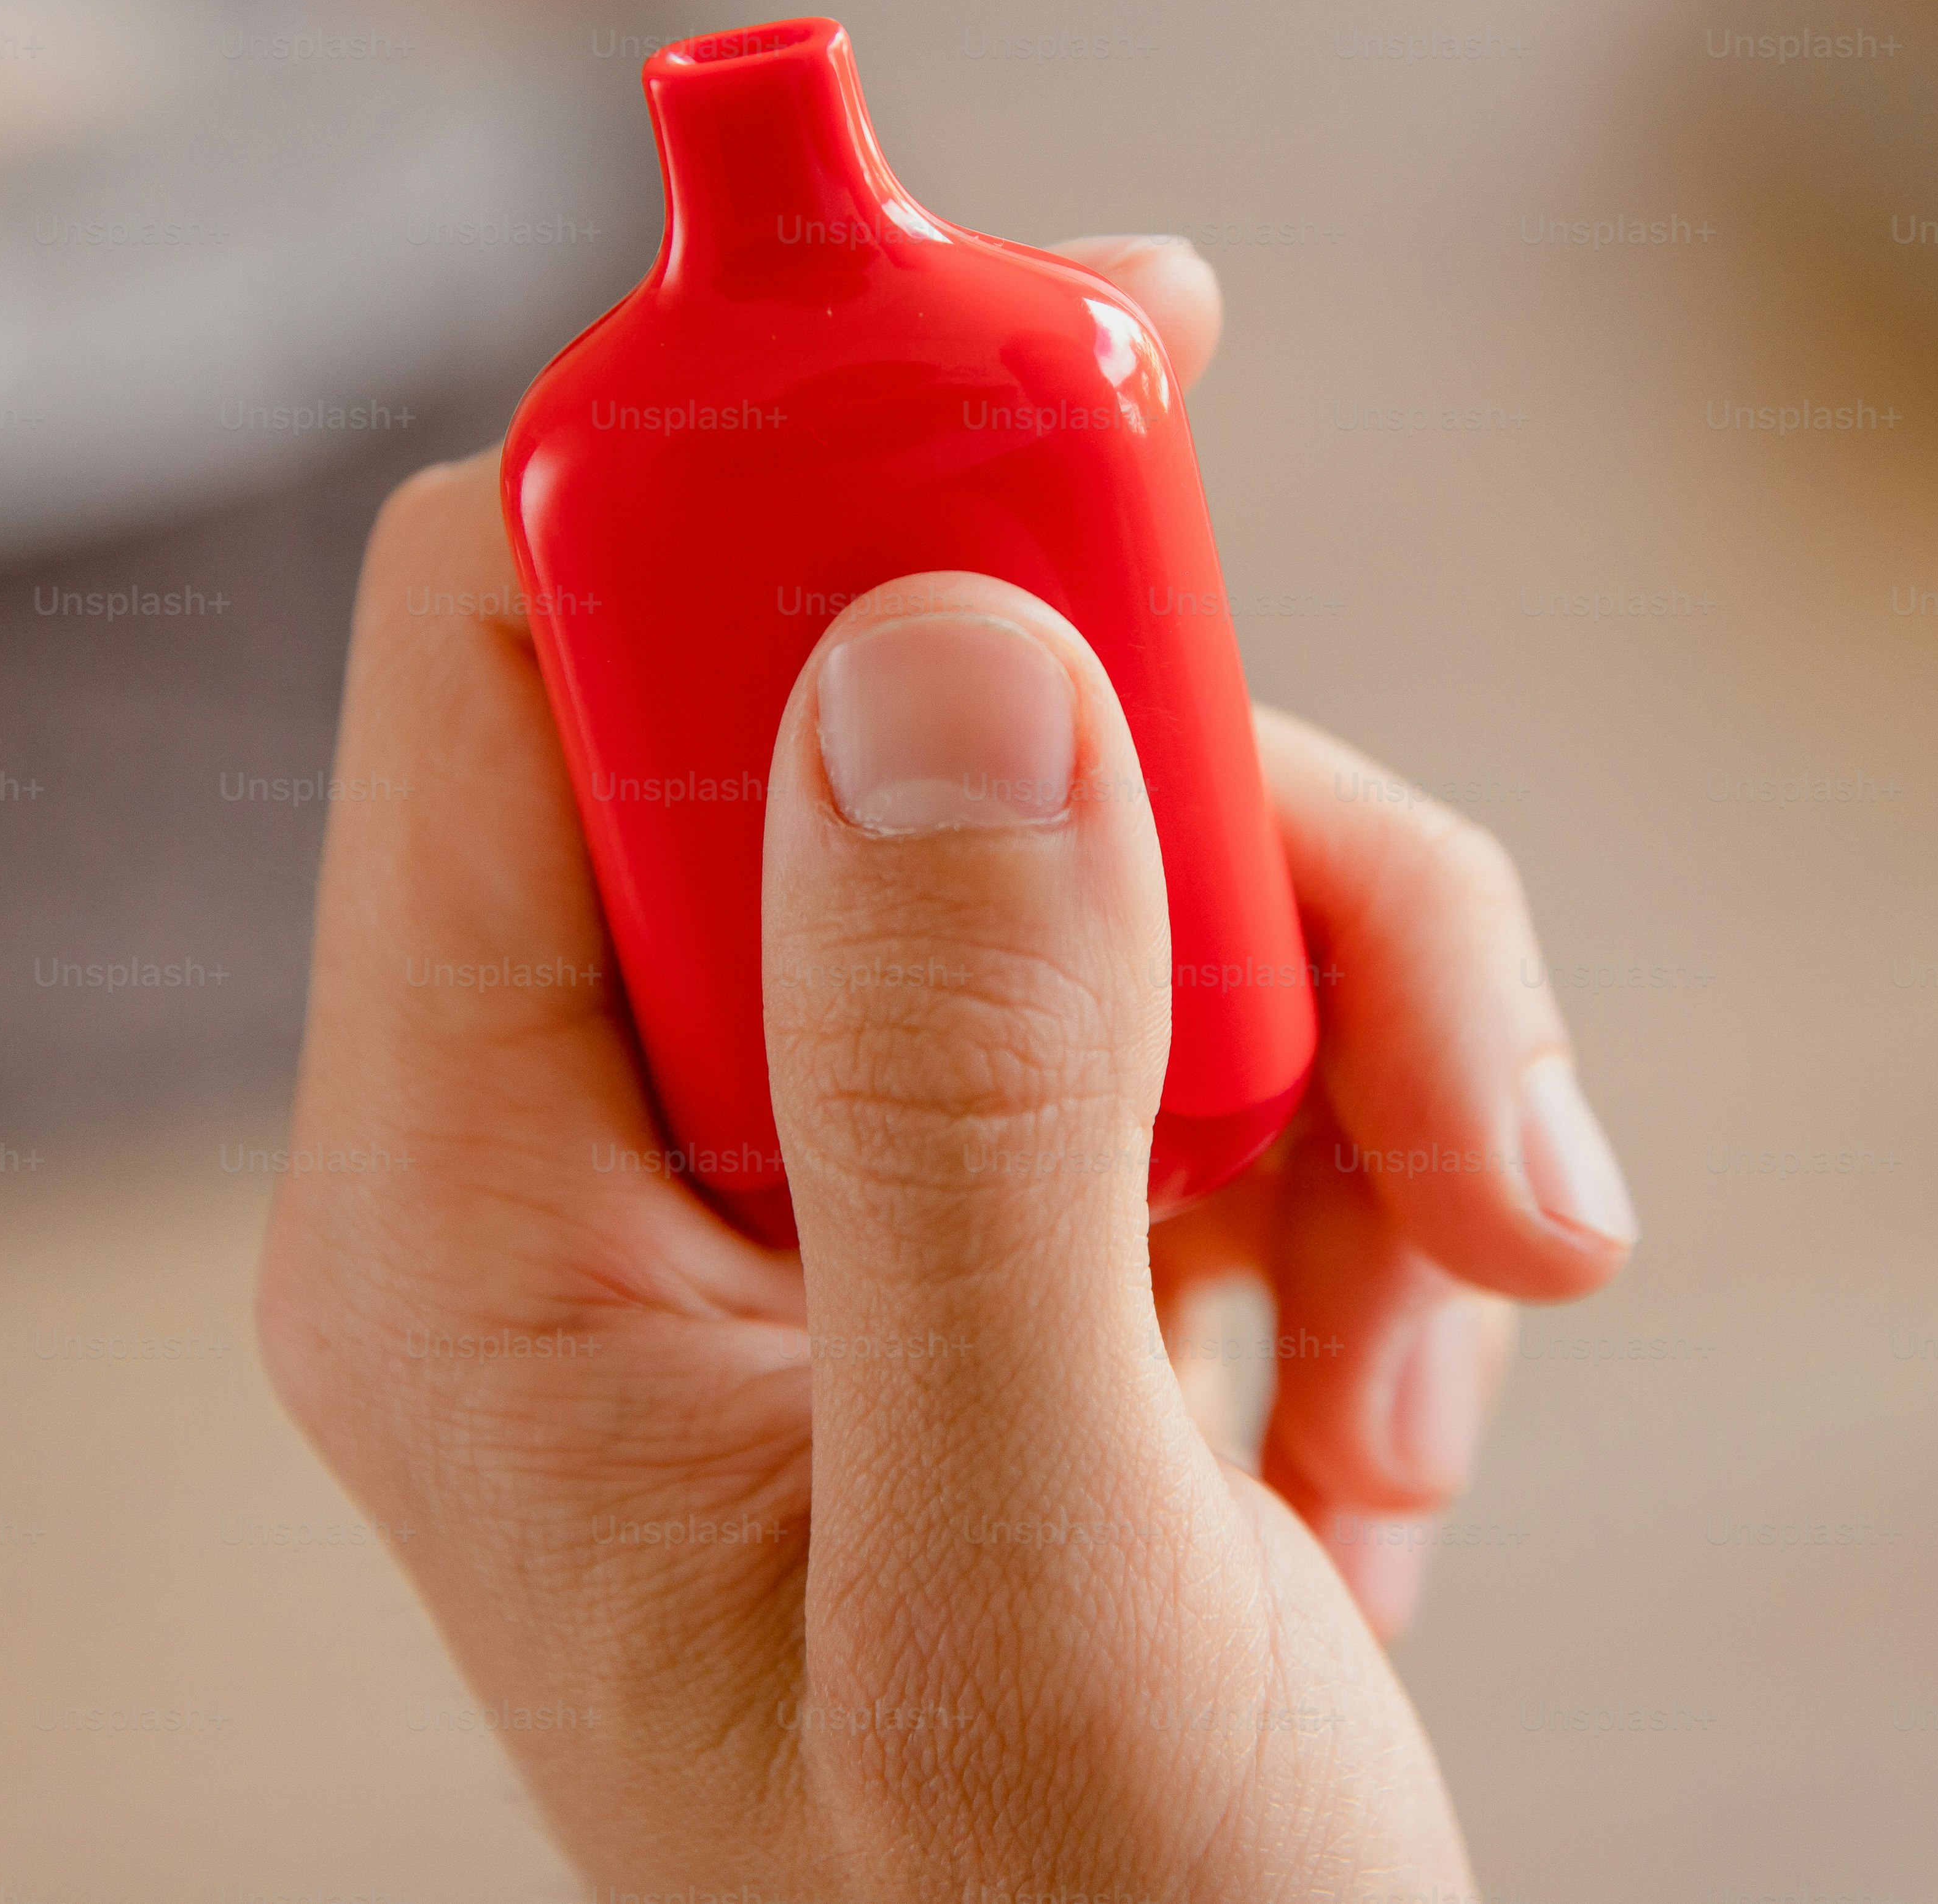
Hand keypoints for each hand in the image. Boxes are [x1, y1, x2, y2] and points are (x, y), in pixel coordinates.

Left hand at [257, 235, 1634, 1892]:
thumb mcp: (1028, 1582)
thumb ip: (972, 1114)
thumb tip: (958, 660)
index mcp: (472, 1207)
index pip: (532, 631)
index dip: (781, 443)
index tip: (1107, 355)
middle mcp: (610, 1152)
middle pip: (891, 714)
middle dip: (1219, 834)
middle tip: (1426, 1026)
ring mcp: (815, 1183)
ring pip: (1107, 855)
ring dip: (1355, 1035)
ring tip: (1465, 1300)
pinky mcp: (993, 1227)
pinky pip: (1199, 1018)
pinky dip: (1363, 1163)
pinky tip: (1392, 1413)